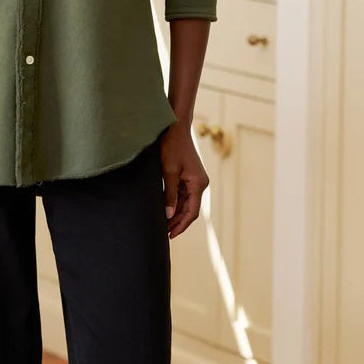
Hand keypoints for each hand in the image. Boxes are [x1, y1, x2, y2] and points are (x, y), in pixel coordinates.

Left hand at [160, 121, 208, 238]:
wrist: (176, 127)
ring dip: (176, 213)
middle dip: (177, 222)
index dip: (181, 225)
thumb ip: (170, 193)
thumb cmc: (172, 146)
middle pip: (190, 209)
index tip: (170, 235)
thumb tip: (168, 214)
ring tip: (163, 224)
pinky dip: (175, 203)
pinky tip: (165, 209)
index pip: (192, 212)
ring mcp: (195, 180)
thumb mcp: (168, 171)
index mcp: (198, 184)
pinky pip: (184, 194)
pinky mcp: (189, 176)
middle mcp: (200, 183)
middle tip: (164, 233)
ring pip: (186, 203)